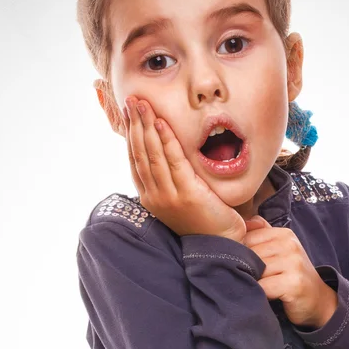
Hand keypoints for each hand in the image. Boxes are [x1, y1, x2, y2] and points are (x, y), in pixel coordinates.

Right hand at [123, 96, 246, 240]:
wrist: (220, 247)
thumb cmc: (205, 223)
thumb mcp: (182, 200)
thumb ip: (173, 181)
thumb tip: (170, 157)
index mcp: (151, 198)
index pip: (135, 161)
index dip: (131, 135)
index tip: (128, 115)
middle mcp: (155, 197)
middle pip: (140, 153)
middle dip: (134, 124)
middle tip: (131, 101)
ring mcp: (168, 196)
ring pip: (152, 154)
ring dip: (146, 126)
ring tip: (141, 104)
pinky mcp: (187, 194)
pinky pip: (173, 161)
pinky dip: (165, 140)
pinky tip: (160, 122)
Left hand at [243, 215, 337, 327]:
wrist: (317, 299)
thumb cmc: (292, 274)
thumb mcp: (279, 250)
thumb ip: (261, 233)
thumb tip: (242, 223)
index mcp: (284, 234)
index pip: (247, 237)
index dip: (240, 253)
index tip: (244, 263)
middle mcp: (290, 245)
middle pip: (249, 254)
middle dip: (245, 268)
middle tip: (252, 278)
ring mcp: (294, 263)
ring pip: (255, 270)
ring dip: (252, 281)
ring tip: (260, 286)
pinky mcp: (294, 283)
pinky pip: (263, 286)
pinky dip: (259, 293)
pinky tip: (265, 296)